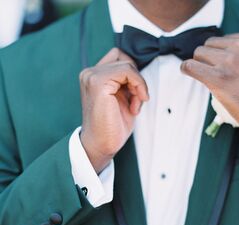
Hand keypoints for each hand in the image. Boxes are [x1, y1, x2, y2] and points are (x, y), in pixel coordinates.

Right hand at [79, 48, 148, 172]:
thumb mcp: (122, 97)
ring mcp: (92, 76)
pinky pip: (128, 71)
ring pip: (128, 65)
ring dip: (138, 85)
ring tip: (135, 105)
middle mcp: (89, 73)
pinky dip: (138, 86)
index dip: (133, 72)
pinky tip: (135, 105)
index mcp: (93, 76)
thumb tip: (138, 69)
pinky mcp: (98, 82)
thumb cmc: (112, 125)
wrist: (102, 145)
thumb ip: (126, 81)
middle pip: (125, 59)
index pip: (118, 56)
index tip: (136, 93)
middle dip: (137, 80)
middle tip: (137, 101)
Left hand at [181, 30, 238, 144]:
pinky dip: (186, 69)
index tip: (231, 70)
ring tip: (216, 80)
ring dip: (202, 66)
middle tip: (222, 76)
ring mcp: (230, 61)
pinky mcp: (218, 78)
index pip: (222, 39)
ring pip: (198, 54)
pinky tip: (188, 73)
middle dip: (209, 59)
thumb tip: (208, 50)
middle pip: (208, 45)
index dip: (221, 55)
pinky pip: (190, 66)